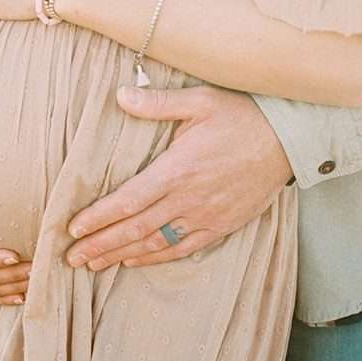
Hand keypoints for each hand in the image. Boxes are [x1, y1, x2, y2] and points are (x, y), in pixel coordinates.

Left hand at [64, 83, 293, 269]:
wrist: (289, 140)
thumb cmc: (242, 115)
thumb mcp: (199, 100)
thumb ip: (157, 103)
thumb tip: (120, 95)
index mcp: (178, 169)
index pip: (128, 200)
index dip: (99, 217)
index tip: (73, 228)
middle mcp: (189, 199)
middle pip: (136, 229)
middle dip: (101, 245)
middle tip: (72, 258)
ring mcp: (206, 216)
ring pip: (156, 244)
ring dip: (122, 255)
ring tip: (94, 265)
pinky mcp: (222, 225)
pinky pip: (183, 248)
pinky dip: (156, 258)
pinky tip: (135, 262)